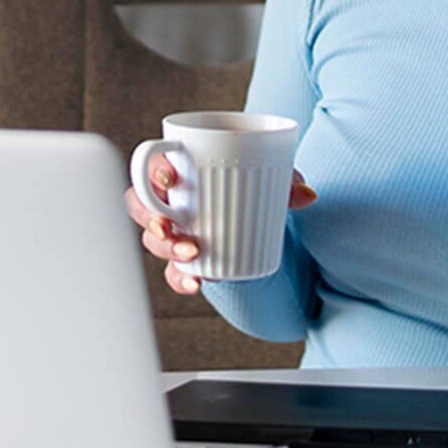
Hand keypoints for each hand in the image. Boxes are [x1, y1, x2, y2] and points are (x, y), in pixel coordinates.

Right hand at [123, 153, 316, 294]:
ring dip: (167, 248)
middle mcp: (170, 201)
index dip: (151, 171)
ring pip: (153, 240)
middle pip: (141, 206)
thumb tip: (307, 194)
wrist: (260, 218)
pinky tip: (196, 282)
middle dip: (149, 217)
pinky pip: (173, 272)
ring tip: (191, 252)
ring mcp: (176, 231)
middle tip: (167, 224)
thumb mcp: (271, 177)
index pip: (151, 165)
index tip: (170, 178)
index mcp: (181, 169)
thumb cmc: (254, 186)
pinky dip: (181, 278)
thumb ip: (286, 180)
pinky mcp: (187, 259)